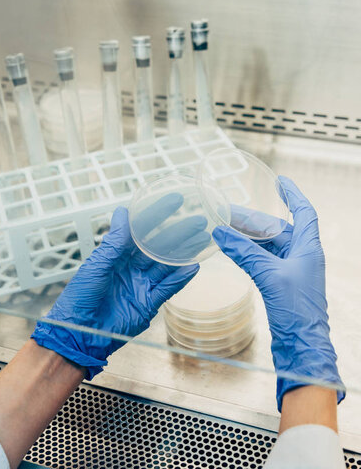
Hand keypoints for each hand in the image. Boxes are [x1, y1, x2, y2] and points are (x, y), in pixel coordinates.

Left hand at [32, 194, 203, 378]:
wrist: (79, 334)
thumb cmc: (80, 297)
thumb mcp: (97, 265)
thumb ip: (114, 241)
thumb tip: (123, 211)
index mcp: (116, 255)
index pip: (141, 230)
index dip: (157, 214)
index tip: (175, 201)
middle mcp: (131, 267)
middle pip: (158, 246)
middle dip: (178, 232)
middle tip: (198, 219)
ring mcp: (141, 285)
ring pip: (167, 265)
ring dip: (184, 252)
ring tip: (202, 239)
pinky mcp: (148, 303)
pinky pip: (167, 288)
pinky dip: (180, 277)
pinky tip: (193, 265)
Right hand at [213, 176, 344, 410]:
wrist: (302, 347)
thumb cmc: (296, 311)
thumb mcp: (269, 275)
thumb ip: (244, 252)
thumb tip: (220, 232)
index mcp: (309, 249)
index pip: (304, 213)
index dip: (293, 195)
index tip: (281, 181)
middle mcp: (302, 257)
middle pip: (278, 229)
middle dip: (254, 219)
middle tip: (228, 211)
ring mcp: (292, 272)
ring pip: (268, 245)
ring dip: (248, 236)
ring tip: (225, 227)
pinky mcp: (281, 285)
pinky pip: (263, 261)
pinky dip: (248, 253)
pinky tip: (233, 250)